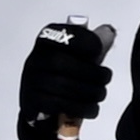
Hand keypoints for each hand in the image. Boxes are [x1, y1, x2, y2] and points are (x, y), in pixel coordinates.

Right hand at [18, 19, 114, 139]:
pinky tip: (92, 108)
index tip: (98, 50)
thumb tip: (108, 32)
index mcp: (46, 42)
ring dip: (91, 92)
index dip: (83, 40)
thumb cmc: (67, 75)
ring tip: (100, 94)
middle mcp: (35, 59)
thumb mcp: (80, 57)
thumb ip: (95, 44)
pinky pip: (59, 104)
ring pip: (62, 85)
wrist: (45, 106)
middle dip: (92, 72)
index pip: (61, 34)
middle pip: (61, 63)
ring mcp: (31, 81)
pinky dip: (82, 108)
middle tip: (105, 78)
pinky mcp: (33, 102)